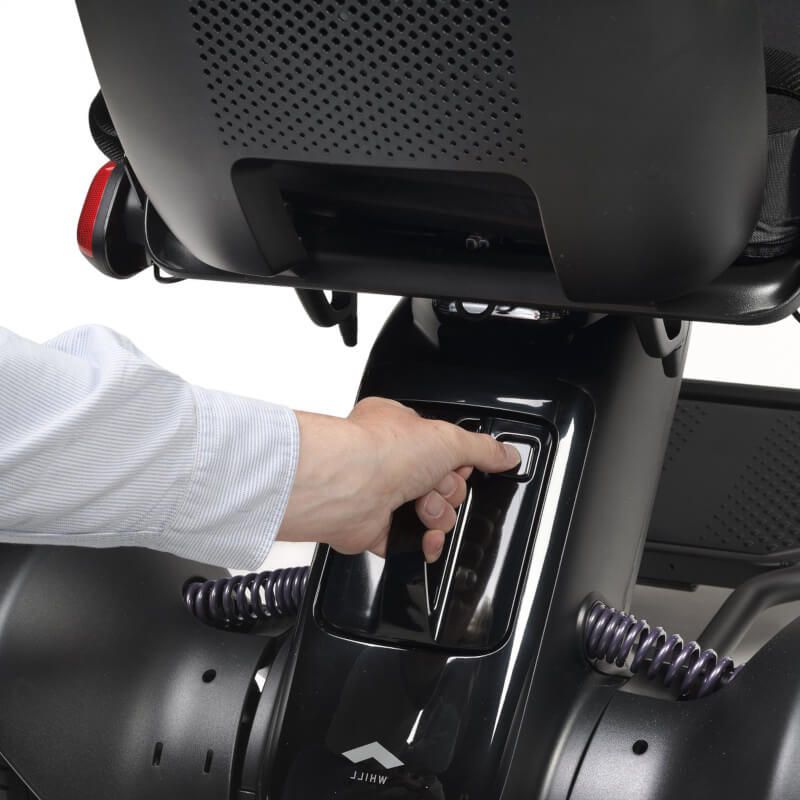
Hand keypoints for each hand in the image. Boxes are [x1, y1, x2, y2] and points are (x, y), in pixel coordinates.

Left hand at [278, 397, 520, 561]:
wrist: (350, 484)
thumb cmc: (382, 450)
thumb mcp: (449, 438)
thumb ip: (482, 449)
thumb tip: (506, 454)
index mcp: (400, 429)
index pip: (442, 449)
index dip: (457, 463)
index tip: (458, 467)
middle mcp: (389, 461)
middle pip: (441, 485)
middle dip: (447, 492)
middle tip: (435, 485)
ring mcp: (381, 495)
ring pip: (430, 515)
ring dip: (436, 515)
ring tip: (422, 506)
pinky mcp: (375, 528)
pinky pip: (410, 542)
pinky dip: (422, 543)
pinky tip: (424, 537)